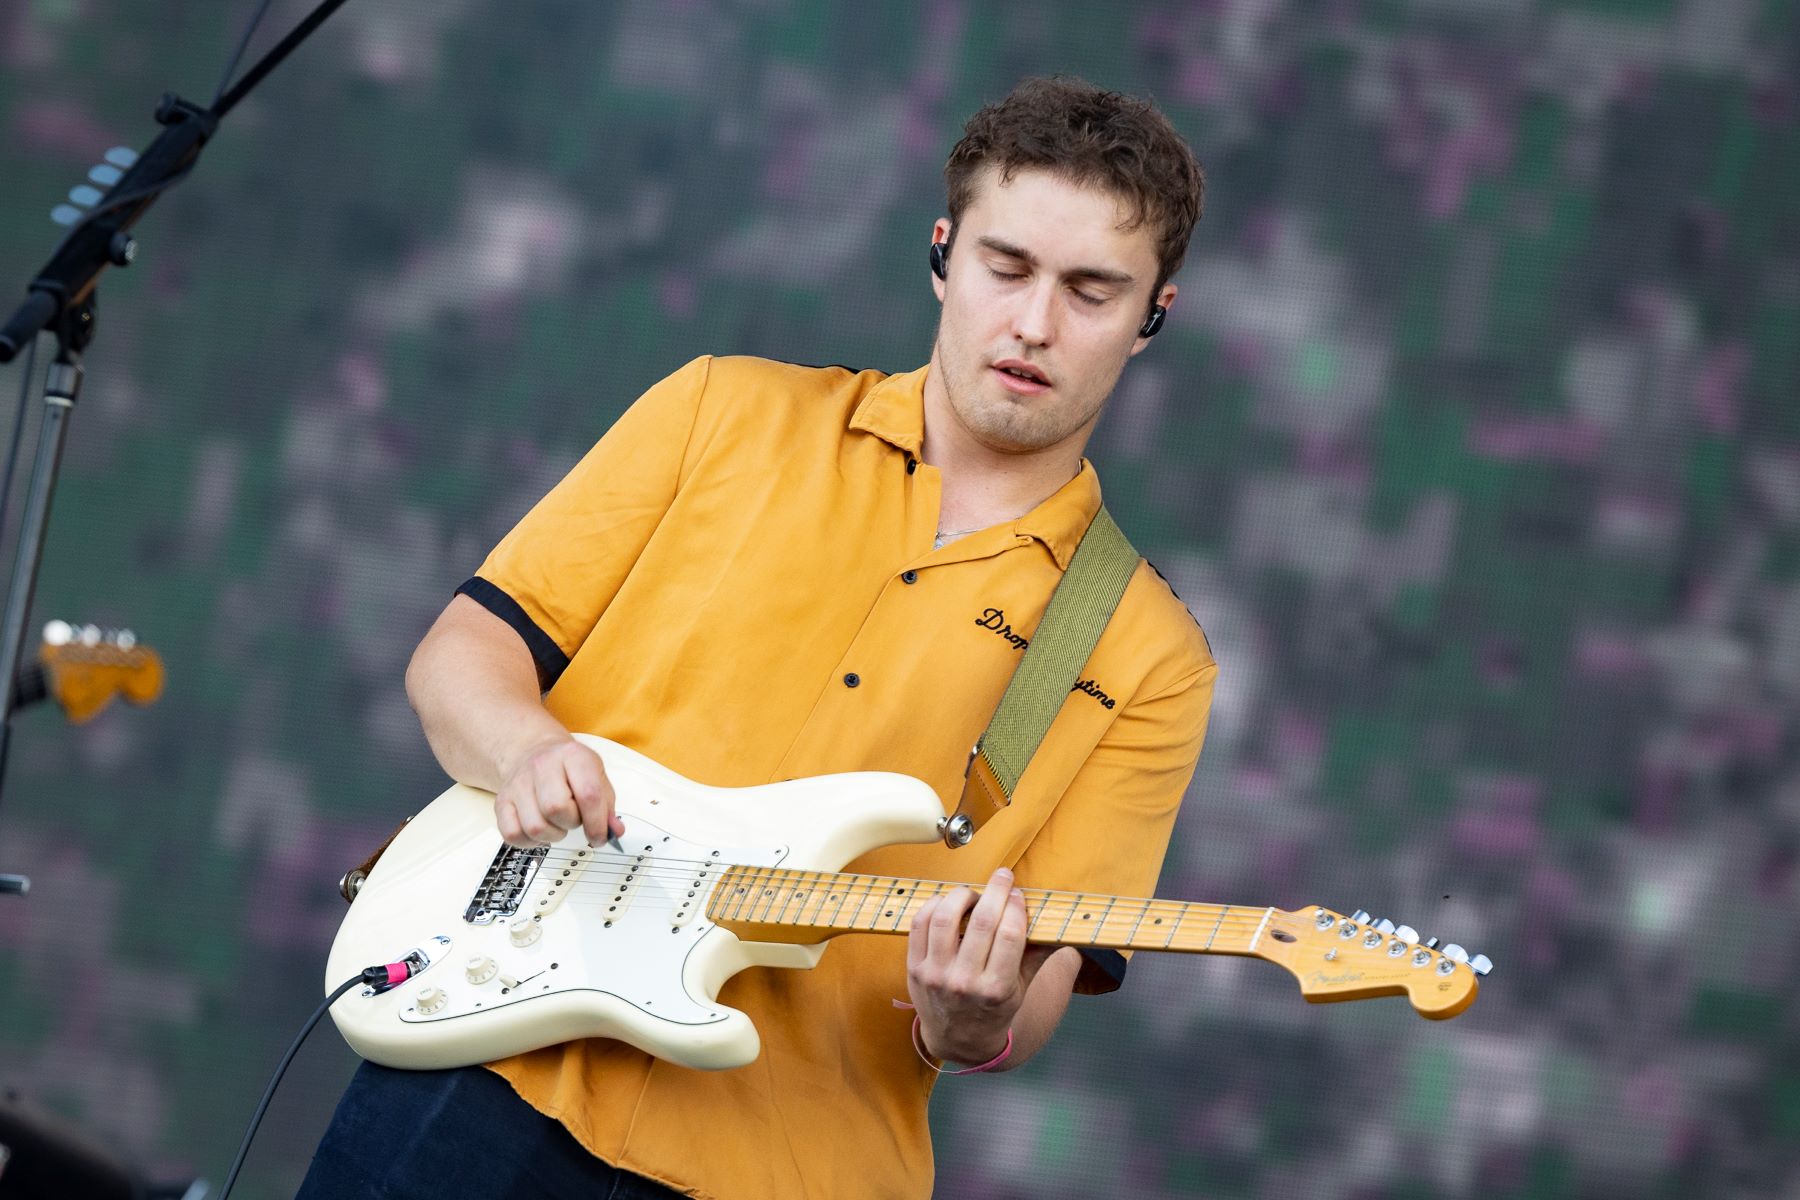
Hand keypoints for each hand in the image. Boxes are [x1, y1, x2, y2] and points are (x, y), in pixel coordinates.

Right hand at [493, 735, 623, 848]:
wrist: (532, 751)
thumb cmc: (568, 768)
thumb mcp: (596, 776)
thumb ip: (607, 805)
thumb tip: (614, 831)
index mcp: (573, 756)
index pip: (588, 794)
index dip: (597, 823)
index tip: (600, 836)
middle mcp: (542, 766)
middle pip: (557, 809)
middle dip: (572, 823)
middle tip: (574, 818)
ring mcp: (518, 783)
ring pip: (535, 826)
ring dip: (552, 835)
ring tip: (558, 823)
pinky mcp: (502, 801)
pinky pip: (513, 835)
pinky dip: (530, 842)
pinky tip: (541, 830)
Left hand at [905, 867, 1059, 1063]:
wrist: (957, 1039)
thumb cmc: (994, 1008)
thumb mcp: (1021, 988)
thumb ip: (1036, 953)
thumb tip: (1054, 917)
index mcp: (996, 989)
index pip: (1009, 935)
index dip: (1015, 907)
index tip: (1018, 894)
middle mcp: (965, 983)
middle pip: (981, 922)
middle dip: (995, 891)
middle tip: (1003, 876)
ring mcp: (936, 975)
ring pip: (946, 917)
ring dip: (962, 895)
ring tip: (973, 893)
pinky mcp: (914, 968)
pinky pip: (920, 923)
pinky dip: (935, 905)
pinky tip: (948, 903)